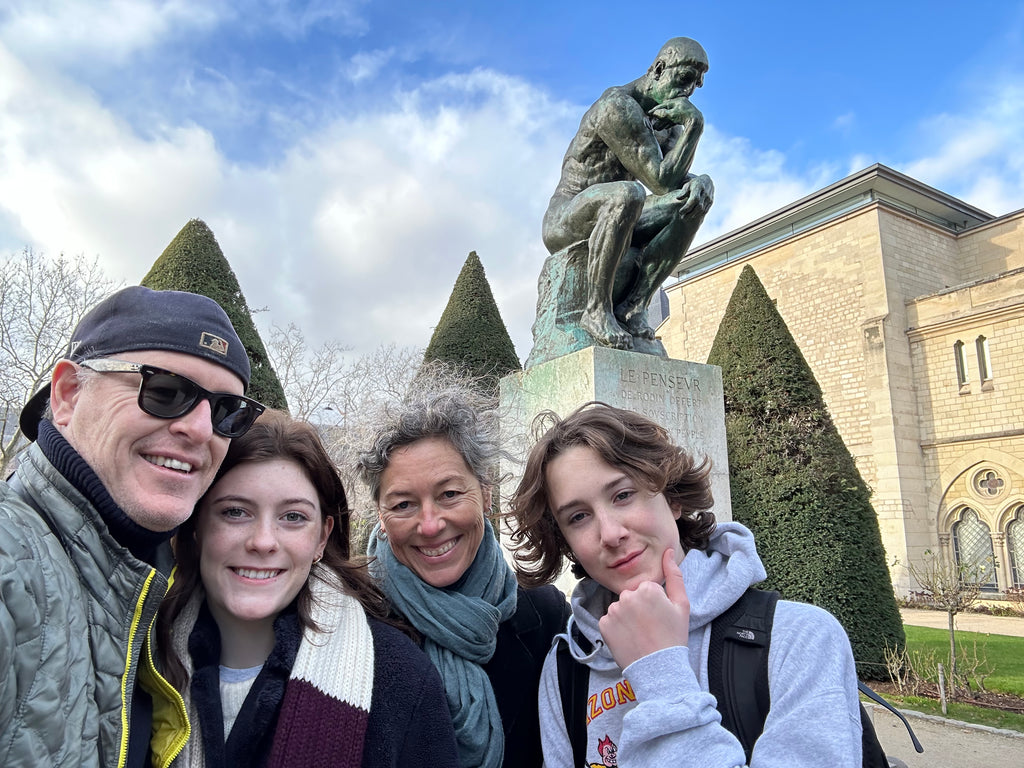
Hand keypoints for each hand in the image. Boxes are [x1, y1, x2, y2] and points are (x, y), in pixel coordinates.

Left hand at [599, 548, 689, 668]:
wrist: (659, 668)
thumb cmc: (673, 636)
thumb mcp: (682, 605)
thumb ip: (674, 575)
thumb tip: (668, 551)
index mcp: (647, 588)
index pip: (646, 589)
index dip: (654, 604)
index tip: (659, 618)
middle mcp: (627, 596)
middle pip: (632, 597)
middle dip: (639, 608)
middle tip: (650, 627)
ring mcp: (613, 610)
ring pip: (620, 608)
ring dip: (627, 618)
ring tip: (640, 634)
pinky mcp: (603, 625)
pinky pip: (609, 621)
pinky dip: (616, 629)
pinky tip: (628, 639)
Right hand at [648, 96, 703, 130]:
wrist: (697, 122)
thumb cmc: (684, 117)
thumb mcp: (672, 115)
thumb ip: (663, 114)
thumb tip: (654, 113)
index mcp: (678, 101)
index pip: (663, 105)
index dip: (656, 110)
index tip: (649, 114)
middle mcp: (681, 103)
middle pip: (667, 110)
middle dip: (659, 118)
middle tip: (652, 122)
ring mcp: (684, 109)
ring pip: (671, 115)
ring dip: (664, 121)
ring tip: (657, 128)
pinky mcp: (686, 116)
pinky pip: (676, 118)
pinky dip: (670, 122)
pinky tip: (665, 127)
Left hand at [678, 173, 713, 214]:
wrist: (707, 181)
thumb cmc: (694, 184)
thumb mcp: (687, 185)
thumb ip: (683, 192)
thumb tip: (677, 198)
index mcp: (698, 187)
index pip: (694, 199)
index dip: (687, 207)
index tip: (680, 212)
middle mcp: (705, 193)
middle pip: (698, 206)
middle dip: (690, 213)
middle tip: (682, 217)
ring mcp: (709, 198)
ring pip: (702, 210)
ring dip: (693, 215)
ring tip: (685, 218)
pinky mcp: (711, 202)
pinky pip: (705, 210)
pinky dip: (698, 215)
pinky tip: (692, 216)